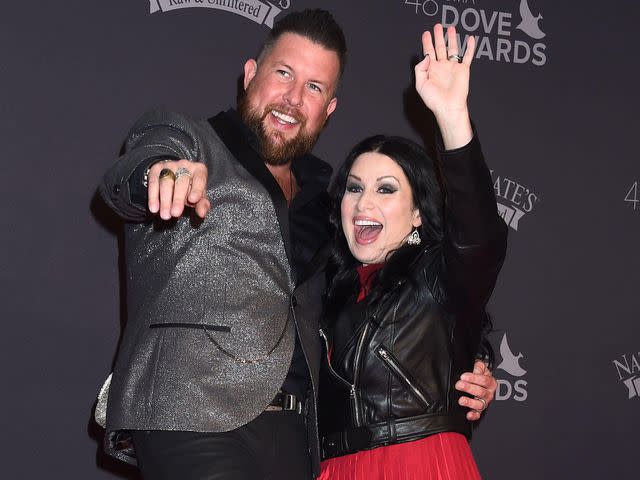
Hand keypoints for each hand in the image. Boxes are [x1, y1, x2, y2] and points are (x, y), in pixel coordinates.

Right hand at [147, 159, 209, 219]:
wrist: (173, 175)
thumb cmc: (190, 188)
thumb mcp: (199, 196)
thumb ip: (202, 204)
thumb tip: (202, 213)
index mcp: (199, 170)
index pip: (200, 179)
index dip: (197, 189)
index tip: (193, 200)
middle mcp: (185, 165)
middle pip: (181, 182)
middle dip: (178, 199)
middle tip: (175, 213)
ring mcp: (170, 165)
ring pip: (166, 183)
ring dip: (165, 201)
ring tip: (165, 215)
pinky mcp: (157, 169)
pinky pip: (154, 183)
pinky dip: (154, 197)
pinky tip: (154, 208)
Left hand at [414, 24, 473, 148]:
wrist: (448, 107)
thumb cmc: (434, 100)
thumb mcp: (420, 84)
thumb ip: (420, 69)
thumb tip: (427, 56)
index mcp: (431, 70)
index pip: (428, 53)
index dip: (427, 43)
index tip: (426, 34)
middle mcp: (442, 67)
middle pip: (440, 47)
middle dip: (438, 37)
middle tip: (437, 26)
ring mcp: (453, 67)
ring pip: (453, 49)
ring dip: (452, 38)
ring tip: (451, 28)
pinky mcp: (463, 70)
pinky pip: (467, 56)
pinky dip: (470, 48)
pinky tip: (470, 39)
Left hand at [455, 360, 496, 420]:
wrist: (480, 379)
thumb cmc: (479, 373)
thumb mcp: (480, 366)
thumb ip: (478, 367)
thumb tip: (474, 369)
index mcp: (490, 382)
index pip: (484, 380)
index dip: (473, 378)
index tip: (464, 376)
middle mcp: (489, 393)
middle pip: (481, 392)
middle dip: (469, 388)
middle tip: (459, 385)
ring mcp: (484, 402)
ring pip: (480, 404)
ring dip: (470, 402)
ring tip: (462, 400)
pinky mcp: (479, 409)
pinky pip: (478, 414)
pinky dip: (473, 415)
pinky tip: (468, 414)